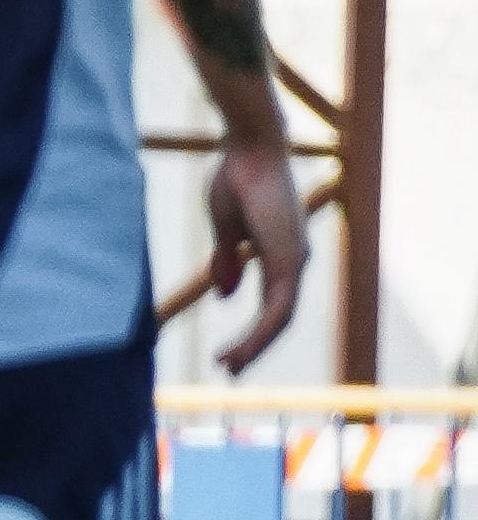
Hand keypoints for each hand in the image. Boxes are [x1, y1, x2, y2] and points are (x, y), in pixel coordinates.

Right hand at [203, 135, 307, 375]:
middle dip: (254, 348)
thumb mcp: (225, 228)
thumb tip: (228, 296)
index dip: (252, 332)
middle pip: (280, 319)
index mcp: (280, 254)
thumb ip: (227, 261)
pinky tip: (239, 348)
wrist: (249, 147)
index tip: (227, 355)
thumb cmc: (235, 177)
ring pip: (280, 320)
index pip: (272, 306)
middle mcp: (294, 260)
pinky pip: (277, 308)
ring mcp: (294, 260)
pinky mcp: (288, 259)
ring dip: (254, 347)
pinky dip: (259, 333)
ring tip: (228, 367)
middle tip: (229, 372)